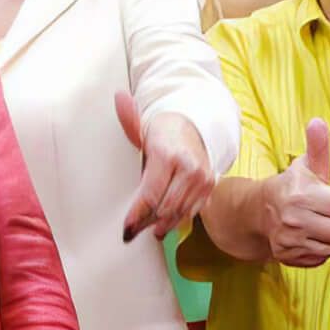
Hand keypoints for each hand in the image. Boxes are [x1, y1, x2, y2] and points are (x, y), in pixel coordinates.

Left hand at [116, 92, 213, 238]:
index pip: (150, 194)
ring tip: (149, 229)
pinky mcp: (210, 186)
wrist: (194, 128)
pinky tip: (165, 224)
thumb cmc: (163, 132)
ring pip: (179, 212)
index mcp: (168, 155)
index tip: (127, 228)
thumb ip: (129, 119)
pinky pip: (192, 211)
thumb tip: (119, 98)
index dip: (137, 215)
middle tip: (134, 231)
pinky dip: (177, 219)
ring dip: (162, 224)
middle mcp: (189, 168)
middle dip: (148, 222)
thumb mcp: (142, 127)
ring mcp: (202, 179)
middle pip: (165, 208)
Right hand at [257, 120, 329, 266]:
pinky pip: (323, 258)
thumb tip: (317, 121)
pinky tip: (317, 236)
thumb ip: (318, 146)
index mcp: (303, 195)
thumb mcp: (306, 165)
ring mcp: (291, 241)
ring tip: (329, 223)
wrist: (256, 211)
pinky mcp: (289, 256)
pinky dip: (325, 249)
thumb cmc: (291, 186)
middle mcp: (295, 219)